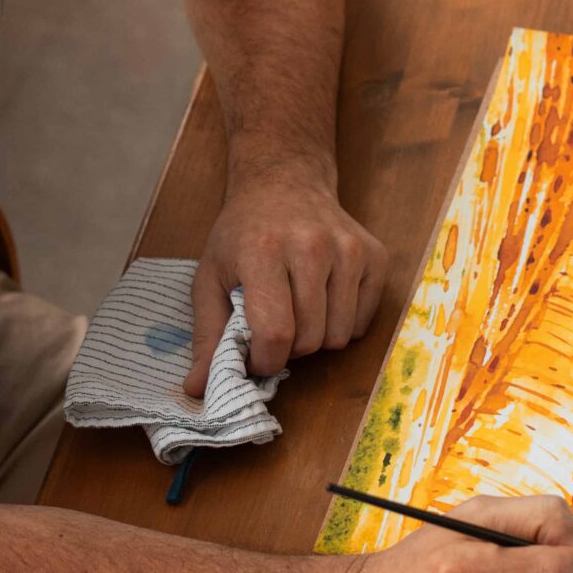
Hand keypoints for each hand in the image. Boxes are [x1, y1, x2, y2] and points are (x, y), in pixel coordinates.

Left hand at [186, 171, 388, 395]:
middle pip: (310, 340)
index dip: (264, 360)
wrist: (284, 182)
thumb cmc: (242, 235)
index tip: (254, 354)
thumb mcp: (211, 278)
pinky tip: (323, 297)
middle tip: (274, 326)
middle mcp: (312, 245)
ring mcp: (349, 249)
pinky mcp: (375, 256)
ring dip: (316, 338)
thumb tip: (197, 390)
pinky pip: (363, 323)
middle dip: (288, 349)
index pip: (275, 333)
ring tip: (297, 311)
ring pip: (339, 337)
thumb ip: (207, 336)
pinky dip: (342, 324)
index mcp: (263, 250)